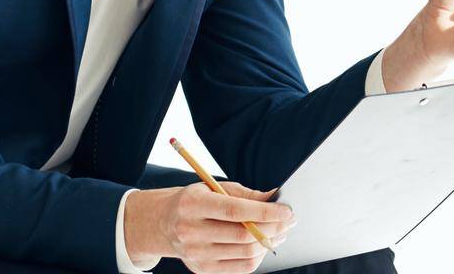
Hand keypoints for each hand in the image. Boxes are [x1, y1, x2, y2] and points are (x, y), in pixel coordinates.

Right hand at [125, 181, 295, 273]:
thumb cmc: (195, 201)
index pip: (236, 211)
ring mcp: (195, 254)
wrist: (163, 224)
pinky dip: (257, 257)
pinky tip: (265, 245)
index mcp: (193, 205)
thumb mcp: (215, 187)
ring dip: (269, 243)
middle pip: (243, 235)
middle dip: (273, 228)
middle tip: (289, 220)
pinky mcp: (201, 269)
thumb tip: (276, 197)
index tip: (287, 210)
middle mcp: (191, 231)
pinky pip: (239, 268)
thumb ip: (246, 194)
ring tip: (281, 232)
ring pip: (244, 253)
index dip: (265, 212)